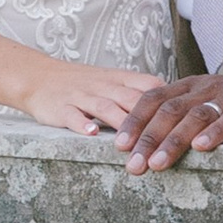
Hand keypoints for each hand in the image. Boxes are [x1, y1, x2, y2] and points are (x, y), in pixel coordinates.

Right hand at [22, 61, 166, 137]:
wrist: (39, 77)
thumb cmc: (84, 85)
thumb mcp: (114, 82)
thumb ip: (140, 95)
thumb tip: (175, 113)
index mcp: (120, 80)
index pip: (150, 87)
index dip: (168, 105)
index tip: (183, 123)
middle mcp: (104, 86)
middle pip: (132, 100)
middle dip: (150, 123)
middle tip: (165, 146)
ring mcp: (82, 96)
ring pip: (105, 107)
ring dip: (120, 125)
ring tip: (132, 146)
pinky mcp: (61, 106)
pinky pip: (73, 114)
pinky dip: (82, 124)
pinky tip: (92, 134)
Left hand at [117, 70, 222, 172]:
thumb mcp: (205, 105)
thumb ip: (179, 116)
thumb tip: (144, 141)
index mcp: (190, 87)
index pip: (154, 98)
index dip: (135, 120)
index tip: (119, 145)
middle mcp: (205, 89)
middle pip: (170, 110)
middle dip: (148, 138)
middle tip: (133, 164)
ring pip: (195, 116)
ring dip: (173, 141)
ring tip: (157, 163)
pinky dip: (214, 133)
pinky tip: (201, 148)